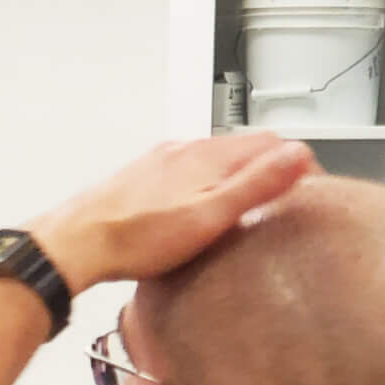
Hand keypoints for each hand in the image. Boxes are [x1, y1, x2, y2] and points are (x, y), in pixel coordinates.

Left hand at [27, 134, 316, 291]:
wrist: (75, 244)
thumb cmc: (136, 238)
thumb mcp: (210, 216)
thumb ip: (256, 184)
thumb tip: (298, 156)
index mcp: (206, 155)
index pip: (271, 141)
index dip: (297, 162)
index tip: (308, 186)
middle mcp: (182, 150)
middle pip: (243, 146)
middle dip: (269, 167)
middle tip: (284, 195)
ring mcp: (159, 162)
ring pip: (213, 158)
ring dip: (236, 174)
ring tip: (248, 202)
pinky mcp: (141, 178)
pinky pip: (186, 171)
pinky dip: (205, 183)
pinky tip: (199, 207)